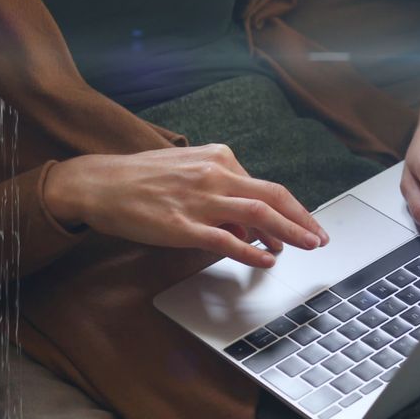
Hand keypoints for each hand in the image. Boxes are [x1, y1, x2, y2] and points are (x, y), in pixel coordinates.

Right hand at [44, 144, 328, 267]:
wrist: (100, 183)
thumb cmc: (142, 179)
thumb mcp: (188, 172)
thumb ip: (221, 193)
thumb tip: (249, 224)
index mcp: (218, 158)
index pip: (265, 186)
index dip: (291, 210)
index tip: (305, 225)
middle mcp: (214, 174)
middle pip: (273, 196)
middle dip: (302, 219)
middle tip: (320, 238)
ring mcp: (200, 199)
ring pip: (258, 214)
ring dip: (288, 233)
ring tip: (306, 247)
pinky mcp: (183, 225)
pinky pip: (226, 239)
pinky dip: (251, 251)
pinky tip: (265, 260)